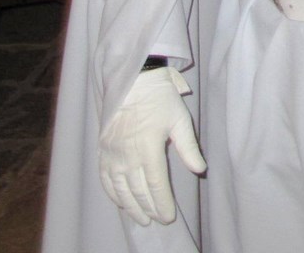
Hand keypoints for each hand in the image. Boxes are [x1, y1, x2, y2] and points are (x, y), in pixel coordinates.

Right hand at [98, 66, 205, 226]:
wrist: (132, 82)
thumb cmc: (160, 99)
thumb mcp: (180, 120)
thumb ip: (189, 148)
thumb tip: (200, 170)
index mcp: (149, 148)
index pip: (156, 185)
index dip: (162, 203)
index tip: (168, 216)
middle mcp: (128, 155)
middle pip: (138, 190)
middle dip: (149, 208)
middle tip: (157, 220)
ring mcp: (112, 154)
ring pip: (120, 189)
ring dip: (130, 207)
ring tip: (141, 219)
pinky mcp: (102, 151)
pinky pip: (105, 179)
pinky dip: (113, 194)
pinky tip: (120, 203)